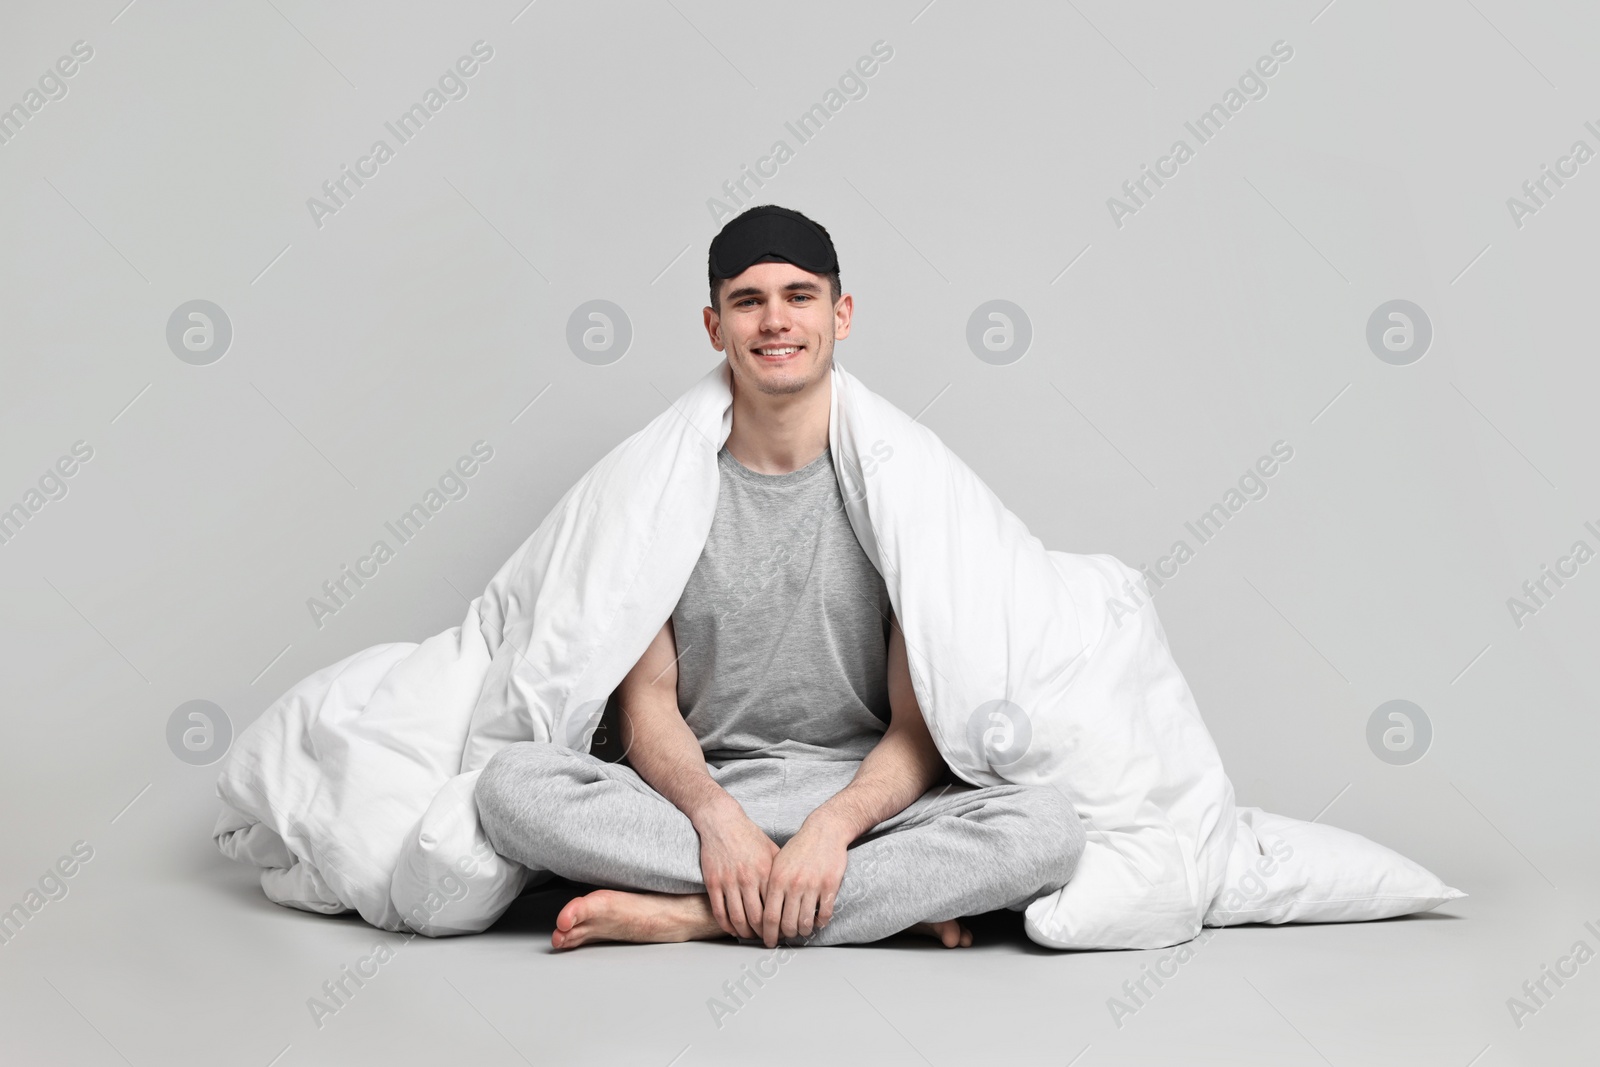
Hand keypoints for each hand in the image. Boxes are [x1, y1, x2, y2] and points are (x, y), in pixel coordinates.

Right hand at [694, 801, 780, 939]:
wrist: (722, 822)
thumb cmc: (749, 836)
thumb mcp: (772, 849)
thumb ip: (782, 870)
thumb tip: (795, 890)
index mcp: (766, 872)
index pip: (776, 907)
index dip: (780, 924)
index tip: (783, 931)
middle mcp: (748, 878)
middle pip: (757, 918)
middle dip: (764, 934)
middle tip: (768, 940)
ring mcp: (729, 881)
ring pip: (738, 918)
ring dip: (745, 933)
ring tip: (751, 937)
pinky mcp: (713, 882)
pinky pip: (719, 912)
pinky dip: (726, 925)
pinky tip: (732, 929)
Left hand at [760, 818, 850, 947]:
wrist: (824, 831)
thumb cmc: (799, 848)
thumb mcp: (777, 863)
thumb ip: (770, 886)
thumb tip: (762, 913)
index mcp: (777, 880)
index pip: (768, 916)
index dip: (767, 934)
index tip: (768, 941)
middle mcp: (794, 884)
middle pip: (787, 924)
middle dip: (785, 936)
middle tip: (786, 938)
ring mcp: (813, 885)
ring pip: (806, 922)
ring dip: (803, 931)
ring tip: (802, 931)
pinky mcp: (830, 885)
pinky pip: (824, 914)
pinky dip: (820, 923)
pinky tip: (818, 922)